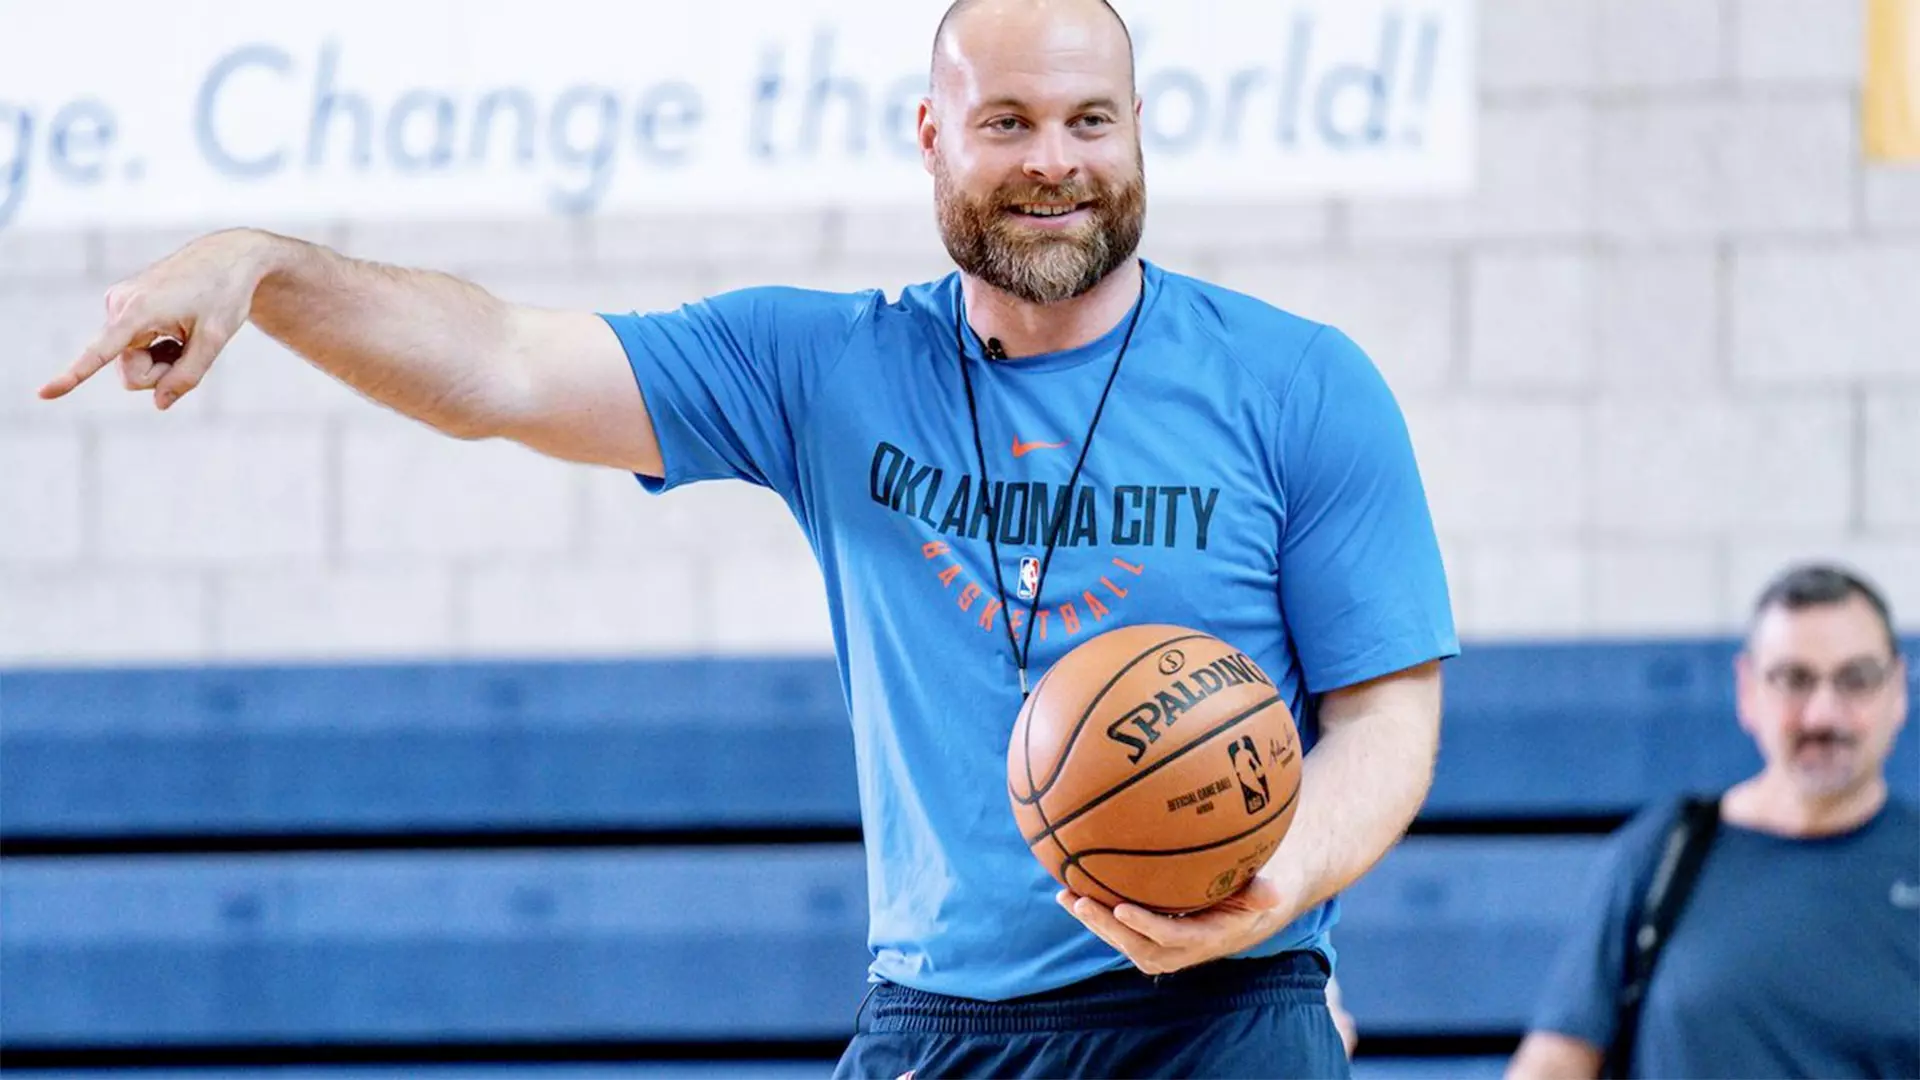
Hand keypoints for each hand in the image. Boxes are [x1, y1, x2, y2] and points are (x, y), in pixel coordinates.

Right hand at [39, 229, 271, 410]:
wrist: (227, 258)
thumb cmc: (224, 296)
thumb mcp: (214, 340)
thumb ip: (187, 376)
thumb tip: (159, 403)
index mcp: (138, 311)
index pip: (100, 352)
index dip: (72, 376)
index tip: (43, 394)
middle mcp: (119, 304)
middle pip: (129, 372)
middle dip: (159, 373)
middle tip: (188, 351)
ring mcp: (118, 303)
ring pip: (130, 360)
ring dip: (160, 359)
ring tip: (184, 334)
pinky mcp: (123, 305)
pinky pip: (132, 345)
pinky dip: (156, 346)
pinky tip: (176, 328)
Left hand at [1056, 875, 1292, 974]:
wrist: (1243, 917)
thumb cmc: (1250, 897)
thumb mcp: (1260, 894)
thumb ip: (1261, 893)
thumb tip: (1272, 891)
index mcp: (1205, 939)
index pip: (1170, 936)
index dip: (1145, 925)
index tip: (1121, 907)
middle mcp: (1179, 950)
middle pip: (1136, 945)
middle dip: (1106, 926)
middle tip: (1080, 901)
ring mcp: (1161, 948)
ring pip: (1122, 941)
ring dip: (1093, 922)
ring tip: (1066, 896)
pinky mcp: (1148, 940)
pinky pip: (1118, 931)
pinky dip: (1095, 914)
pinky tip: (1070, 890)